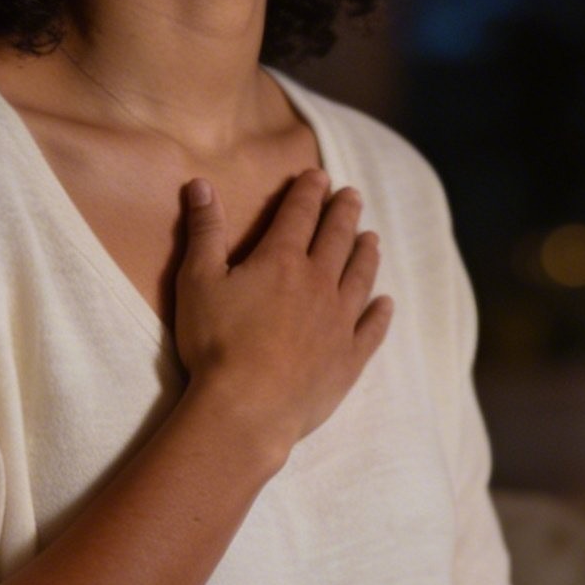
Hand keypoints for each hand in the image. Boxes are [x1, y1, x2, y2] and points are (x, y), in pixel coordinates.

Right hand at [172, 168, 393, 453]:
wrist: (248, 407)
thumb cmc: (215, 344)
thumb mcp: (197, 281)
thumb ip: (204, 231)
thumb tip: (200, 184)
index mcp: (281, 260)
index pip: (299, 214)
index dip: (308, 192)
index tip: (319, 176)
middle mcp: (319, 283)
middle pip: (337, 239)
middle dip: (344, 213)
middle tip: (353, 196)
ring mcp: (339, 321)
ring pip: (360, 277)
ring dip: (366, 255)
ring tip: (372, 239)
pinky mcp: (349, 358)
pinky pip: (372, 329)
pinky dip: (381, 314)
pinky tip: (387, 304)